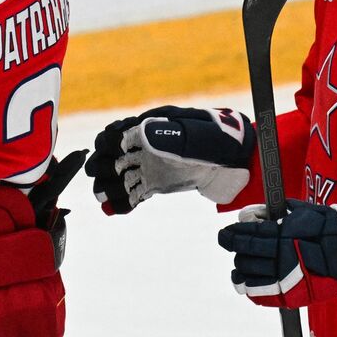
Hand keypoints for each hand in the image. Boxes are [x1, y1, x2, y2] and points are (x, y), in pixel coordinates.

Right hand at [86, 106, 254, 214]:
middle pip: (114, 154)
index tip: (110, 150)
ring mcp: (152, 166)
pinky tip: (116, 209)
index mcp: (153, 127)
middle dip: (103, 163)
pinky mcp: (158, 183)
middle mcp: (147, 146)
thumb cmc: (220, 140)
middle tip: (98, 174)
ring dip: (110, 185)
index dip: (110, 140)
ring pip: (122, 175)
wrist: (238, 159)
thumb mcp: (199, 135)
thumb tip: (141, 136)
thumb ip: (173, 136)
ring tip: (102, 197)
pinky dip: (125, 200)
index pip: (120, 130)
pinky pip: (136, 191)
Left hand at [216, 200, 336, 308]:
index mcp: (284, 234)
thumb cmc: (331, 229)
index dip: (233, 234)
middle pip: (246, 253)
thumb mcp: (305, 213)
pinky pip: (260, 294)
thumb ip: (278, 213)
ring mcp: (285, 277)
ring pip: (249, 274)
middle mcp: (282, 256)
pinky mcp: (290, 295)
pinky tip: (244, 281)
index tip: (225, 233)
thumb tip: (253, 214)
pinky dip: (249, 287)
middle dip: (234, 246)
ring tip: (238, 265)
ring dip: (240, 267)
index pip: (249, 234)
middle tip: (229, 242)